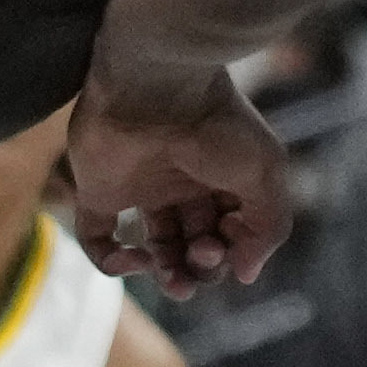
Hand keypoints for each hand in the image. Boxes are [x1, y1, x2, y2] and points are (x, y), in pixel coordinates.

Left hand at [68, 44, 300, 293]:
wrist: (157, 85)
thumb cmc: (217, 123)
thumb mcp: (265, 174)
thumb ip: (268, 228)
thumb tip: (246, 274)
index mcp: (222, 178)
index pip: (229, 233)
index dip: (232, 250)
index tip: (229, 238)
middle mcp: (182, 185)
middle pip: (194, 246)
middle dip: (203, 266)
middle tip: (203, 254)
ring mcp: (140, 189)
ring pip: (155, 250)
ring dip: (169, 275)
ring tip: (175, 280)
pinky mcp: (99, 192)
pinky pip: (98, 241)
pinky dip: (113, 264)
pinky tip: (136, 259)